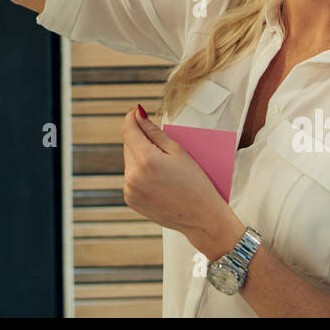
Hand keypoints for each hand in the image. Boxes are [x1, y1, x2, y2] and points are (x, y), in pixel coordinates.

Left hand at [120, 105, 233, 251]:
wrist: (201, 218)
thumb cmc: (196, 184)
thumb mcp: (178, 151)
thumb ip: (154, 132)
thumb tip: (138, 116)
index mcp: (146, 160)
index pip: (128, 130)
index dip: (131, 117)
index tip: (136, 111)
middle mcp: (133, 176)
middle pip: (128, 145)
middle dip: (139, 139)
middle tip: (160, 142)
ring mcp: (130, 190)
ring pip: (129, 161)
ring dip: (139, 156)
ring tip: (162, 164)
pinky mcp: (131, 200)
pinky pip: (130, 178)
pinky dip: (139, 173)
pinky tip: (157, 177)